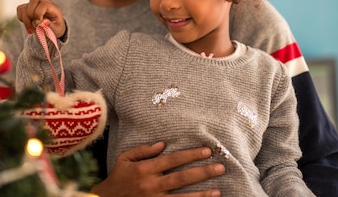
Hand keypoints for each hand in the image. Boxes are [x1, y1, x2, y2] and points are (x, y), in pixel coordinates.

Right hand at [16, 0, 65, 38]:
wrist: (53, 28)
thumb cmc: (56, 28)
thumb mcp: (57, 30)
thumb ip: (50, 27)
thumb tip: (40, 22)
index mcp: (53, 7)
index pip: (44, 4)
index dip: (39, 14)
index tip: (39, 24)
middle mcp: (43, 2)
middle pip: (33, 1)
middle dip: (31, 16)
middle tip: (35, 26)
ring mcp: (35, 4)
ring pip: (24, 7)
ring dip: (26, 20)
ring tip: (32, 28)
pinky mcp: (27, 7)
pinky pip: (20, 9)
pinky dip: (22, 18)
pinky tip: (28, 24)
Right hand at [91, 142, 224, 196]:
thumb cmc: (117, 178)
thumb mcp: (124, 159)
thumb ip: (143, 150)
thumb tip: (163, 144)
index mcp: (145, 169)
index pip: (173, 160)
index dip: (191, 155)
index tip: (207, 151)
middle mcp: (151, 185)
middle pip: (182, 179)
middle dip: (202, 173)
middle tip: (220, 168)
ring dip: (201, 195)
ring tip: (218, 191)